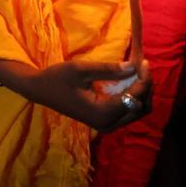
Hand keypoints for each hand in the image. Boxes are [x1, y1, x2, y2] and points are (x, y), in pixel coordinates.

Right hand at [0, 58, 152, 132]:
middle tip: (141, 66)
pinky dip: (132, 97)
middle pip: (141, 107)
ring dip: (140, 92)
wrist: (40, 90)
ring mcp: (107, 125)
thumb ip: (108, 69)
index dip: (143, 79)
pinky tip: (127, 82)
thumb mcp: (81, 69)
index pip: (134, 97)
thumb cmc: (57, 78)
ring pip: (137, 111)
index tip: (143, 61)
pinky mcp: (105, 122)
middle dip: (145, 86)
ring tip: (135, 72)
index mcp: (102, 112)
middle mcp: (108, 123)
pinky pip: (128, 112)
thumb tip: (133, 66)